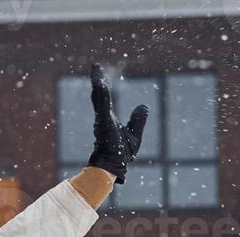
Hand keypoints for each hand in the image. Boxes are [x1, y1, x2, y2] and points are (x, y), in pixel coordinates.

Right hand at [86, 63, 148, 184]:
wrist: (112, 168)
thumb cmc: (120, 156)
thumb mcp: (134, 134)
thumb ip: (138, 120)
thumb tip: (143, 106)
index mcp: (107, 120)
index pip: (104, 99)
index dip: (102, 86)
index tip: (99, 72)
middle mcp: (102, 118)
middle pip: (99, 95)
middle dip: (98, 80)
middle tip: (96, 66)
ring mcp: (101, 121)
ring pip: (99, 98)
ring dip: (98, 82)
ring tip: (96, 68)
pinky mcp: (103, 124)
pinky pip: (102, 106)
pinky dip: (101, 93)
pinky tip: (100, 82)